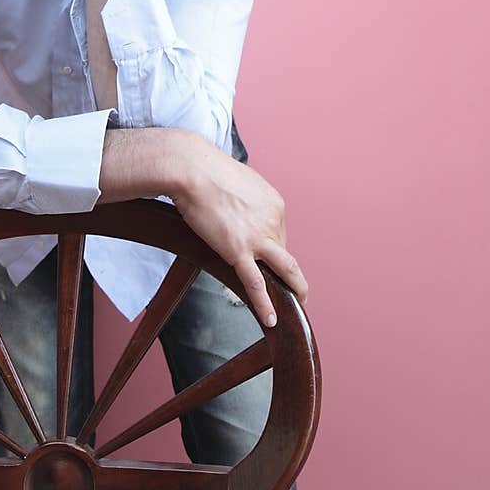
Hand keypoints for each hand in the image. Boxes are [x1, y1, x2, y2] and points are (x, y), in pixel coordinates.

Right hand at [170, 133, 308, 326]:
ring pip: (285, 269)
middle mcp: (273, 220)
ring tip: (298, 303)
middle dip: (284, 270)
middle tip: (290, 286)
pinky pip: (256, 283)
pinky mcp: (238, 250)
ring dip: (294, 288)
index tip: (263, 256)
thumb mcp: (238, 182)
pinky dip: (265, 304)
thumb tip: (238, 207)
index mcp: (274, 204)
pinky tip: (271, 319)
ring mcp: (258, 236)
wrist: (191, 169)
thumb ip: (246, 200)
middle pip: (282, 250)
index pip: (278, 233)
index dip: (271, 247)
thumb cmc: (205, 171)